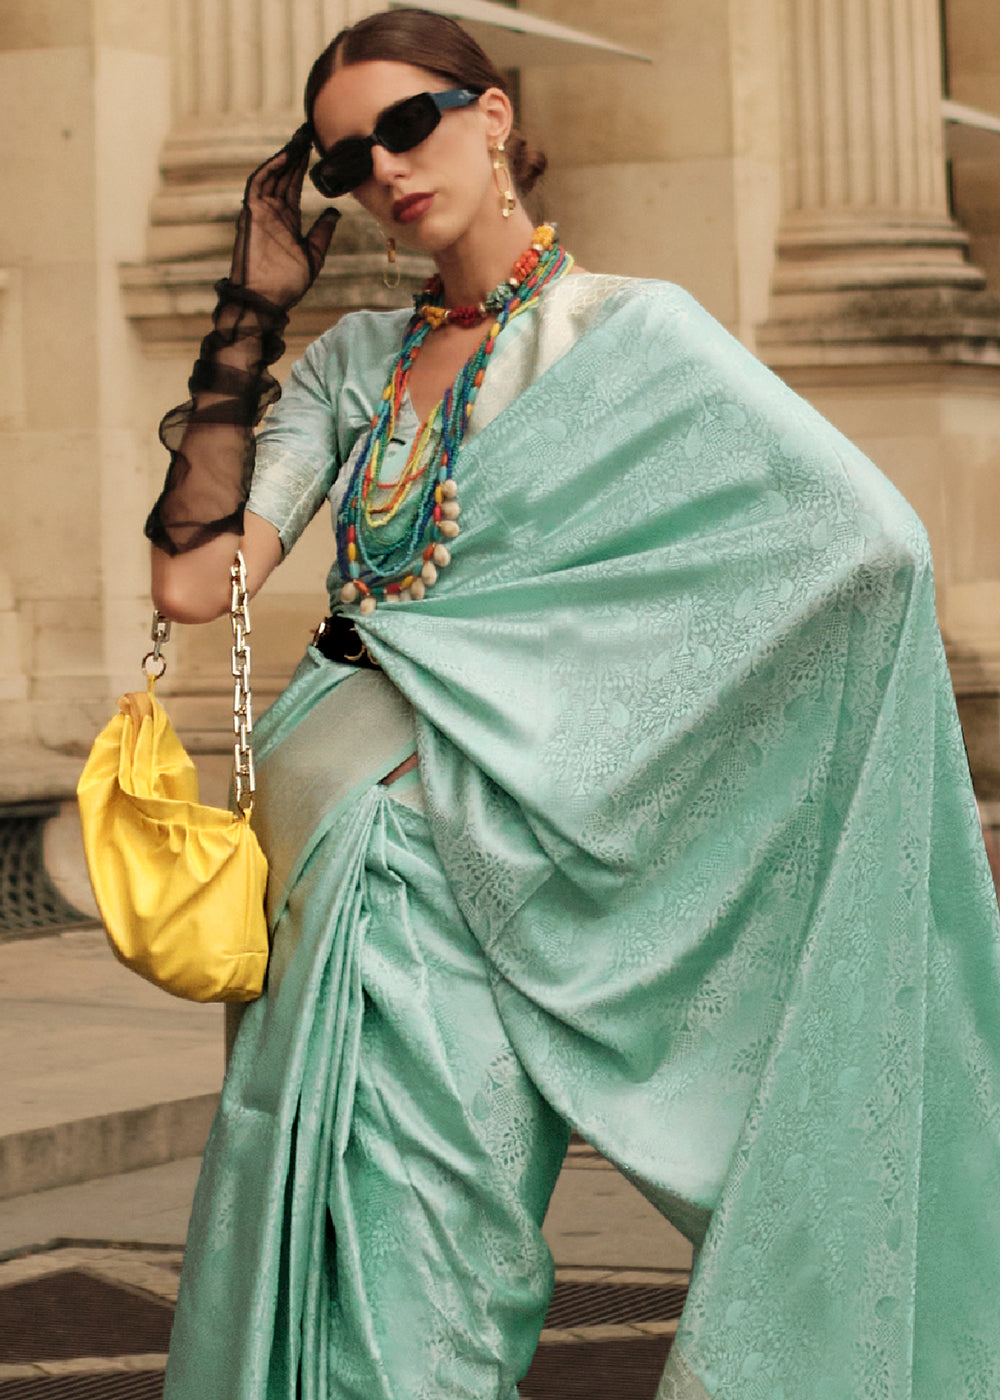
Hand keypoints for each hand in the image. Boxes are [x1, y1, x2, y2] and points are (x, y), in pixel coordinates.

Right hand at [230, 125, 340, 309]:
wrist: (267, 301)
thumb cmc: (287, 284)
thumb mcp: (313, 255)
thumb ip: (322, 233)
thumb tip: (334, 212)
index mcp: (287, 220)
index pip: (294, 185)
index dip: (303, 166)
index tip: (315, 147)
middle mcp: (273, 212)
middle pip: (283, 175)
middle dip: (295, 153)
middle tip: (308, 131)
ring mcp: (261, 212)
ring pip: (272, 176)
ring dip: (284, 156)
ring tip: (299, 138)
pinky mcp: (251, 215)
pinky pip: (258, 185)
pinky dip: (271, 169)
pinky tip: (286, 156)